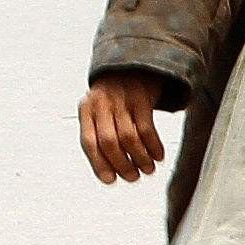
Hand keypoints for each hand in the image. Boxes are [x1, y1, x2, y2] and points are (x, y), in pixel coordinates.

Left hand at [79, 70, 170, 185]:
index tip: (110, 180)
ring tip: (147, 169)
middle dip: (122, 164)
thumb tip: (108, 171)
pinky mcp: (141, 97)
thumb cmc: (113, 94)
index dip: (98, 164)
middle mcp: (101, 104)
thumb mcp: (98, 109)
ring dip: (139, 158)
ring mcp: (121, 100)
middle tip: (132, 177)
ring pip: (129, 137)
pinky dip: (153, 146)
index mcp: (86, 110)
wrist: (132, 63)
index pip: (88, 142)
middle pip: (109, 142)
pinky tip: (158, 155)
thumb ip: (99, 133)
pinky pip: (147, 127)